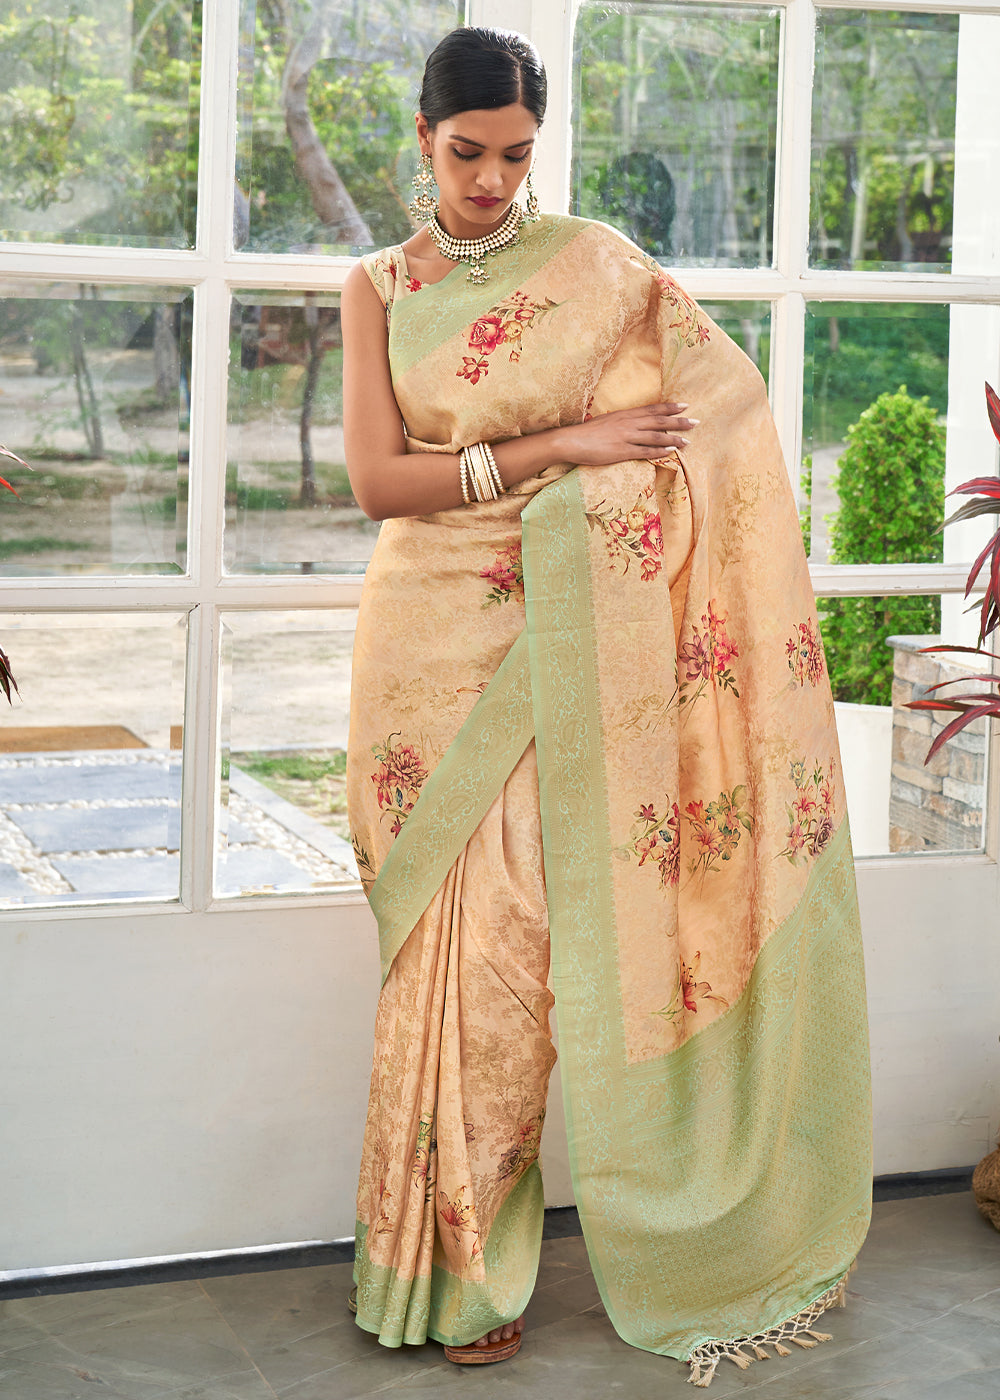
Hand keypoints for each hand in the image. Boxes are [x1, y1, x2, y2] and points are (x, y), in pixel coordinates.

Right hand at [558, 402, 697, 466]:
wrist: (571, 441)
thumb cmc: (587, 433)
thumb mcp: (607, 422)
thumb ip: (622, 422)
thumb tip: (633, 424)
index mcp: (625, 414)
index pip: (652, 409)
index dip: (669, 407)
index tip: (684, 405)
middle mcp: (629, 423)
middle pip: (659, 421)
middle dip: (679, 421)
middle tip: (695, 421)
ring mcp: (626, 437)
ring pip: (656, 436)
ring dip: (674, 438)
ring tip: (688, 440)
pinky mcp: (622, 451)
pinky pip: (645, 450)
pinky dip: (659, 450)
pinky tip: (671, 451)